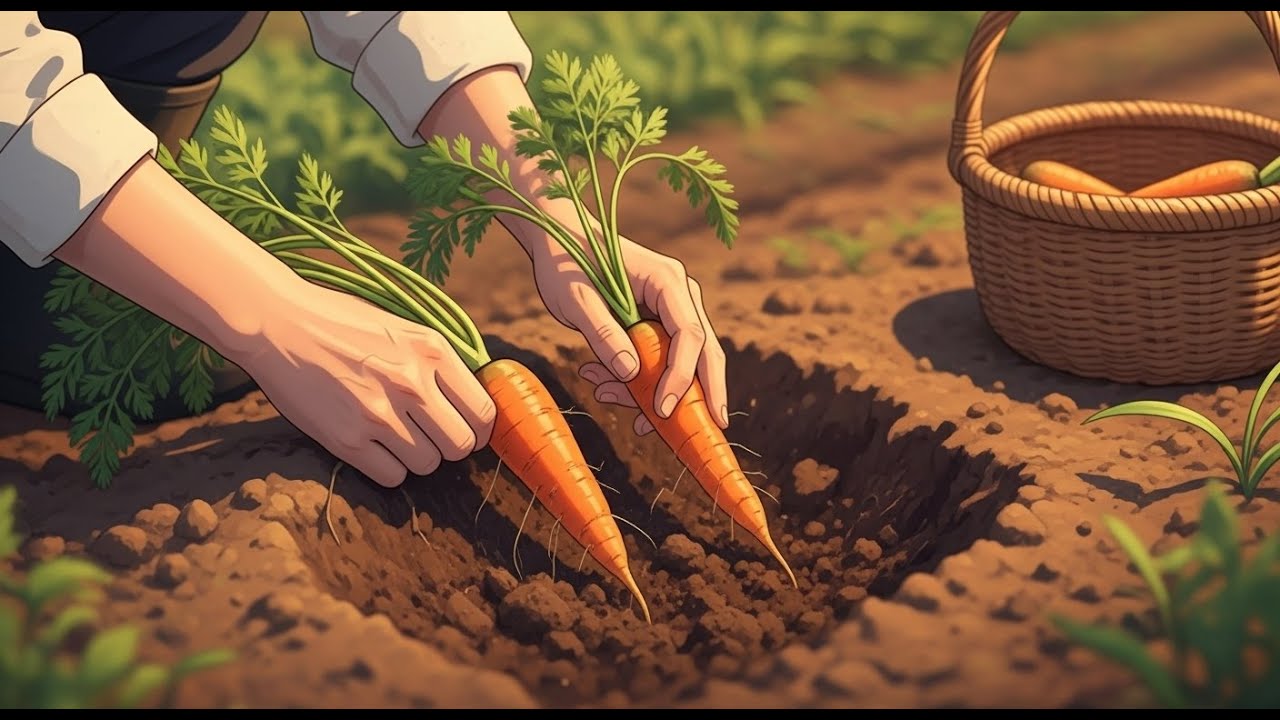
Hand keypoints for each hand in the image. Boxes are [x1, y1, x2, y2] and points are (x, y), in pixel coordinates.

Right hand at [234, 284, 496, 486]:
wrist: (277, 323)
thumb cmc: (341, 323)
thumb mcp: (403, 327)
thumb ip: (439, 362)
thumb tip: (473, 400)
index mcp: (432, 351)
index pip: (483, 412)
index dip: (480, 429)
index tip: (468, 430)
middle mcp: (412, 383)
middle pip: (461, 445)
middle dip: (450, 446)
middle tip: (432, 437)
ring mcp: (379, 413)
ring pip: (427, 464)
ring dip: (417, 457)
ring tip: (395, 436)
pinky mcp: (347, 439)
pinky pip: (392, 476)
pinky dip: (388, 469)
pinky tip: (374, 447)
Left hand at [533, 235, 727, 435]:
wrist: (557, 239)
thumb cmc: (564, 263)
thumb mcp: (576, 300)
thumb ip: (603, 333)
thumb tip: (632, 373)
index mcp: (667, 280)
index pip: (689, 334)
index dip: (681, 376)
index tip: (664, 409)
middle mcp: (679, 294)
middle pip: (703, 350)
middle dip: (704, 391)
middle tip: (713, 428)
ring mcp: (670, 308)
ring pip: (680, 360)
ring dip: (652, 388)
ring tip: (605, 396)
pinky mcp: (656, 321)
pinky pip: (659, 359)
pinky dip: (638, 380)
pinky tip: (608, 390)